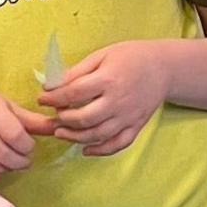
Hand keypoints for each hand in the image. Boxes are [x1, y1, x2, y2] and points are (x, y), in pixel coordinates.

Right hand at [0, 90, 40, 182]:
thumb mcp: (8, 109)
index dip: (27, 148)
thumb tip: (59, 126)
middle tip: (23, 163)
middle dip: (18, 162)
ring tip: (9, 165)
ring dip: (3, 169)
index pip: (15, 136)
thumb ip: (32, 121)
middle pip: (2, 153)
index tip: (29, 149)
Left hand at [42, 40, 175, 154]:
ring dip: (75, 137)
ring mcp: (128, 116)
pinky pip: (118, 144)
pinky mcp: (136, 126)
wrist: (164, 67)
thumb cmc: (131, 57)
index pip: (73, 93)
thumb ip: (78, 71)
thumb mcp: (102, 55)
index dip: (53, 98)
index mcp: (108, 79)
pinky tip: (86, 150)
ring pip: (98, 135)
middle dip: (63, 120)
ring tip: (61, 133)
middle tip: (53, 117)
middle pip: (84, 118)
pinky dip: (101, 151)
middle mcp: (118, 101)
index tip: (42, 98)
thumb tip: (53, 84)